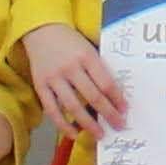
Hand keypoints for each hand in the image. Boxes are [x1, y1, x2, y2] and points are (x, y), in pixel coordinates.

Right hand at [24, 24, 127, 138]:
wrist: (41, 29)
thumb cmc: (71, 41)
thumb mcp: (89, 48)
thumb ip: (100, 68)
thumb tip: (117, 93)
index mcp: (87, 56)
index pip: (106, 82)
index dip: (117, 99)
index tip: (125, 110)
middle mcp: (70, 67)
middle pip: (93, 96)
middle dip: (108, 114)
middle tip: (119, 126)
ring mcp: (54, 78)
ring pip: (73, 106)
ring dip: (88, 123)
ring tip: (100, 134)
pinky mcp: (40, 86)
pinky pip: (52, 109)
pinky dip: (62, 124)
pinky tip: (74, 133)